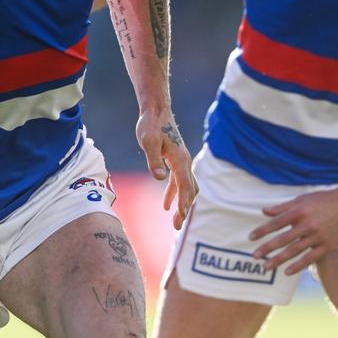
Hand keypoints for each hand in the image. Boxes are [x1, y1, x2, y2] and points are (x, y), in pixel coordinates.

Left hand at [135, 110, 196, 229]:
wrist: (156, 111)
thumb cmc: (151, 125)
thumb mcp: (148, 142)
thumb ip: (153, 160)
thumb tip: (159, 178)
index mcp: (179, 158)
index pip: (184, 184)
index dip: (184, 201)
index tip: (181, 216)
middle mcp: (184, 161)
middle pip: (189, 189)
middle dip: (185, 208)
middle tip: (177, 226)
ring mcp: (181, 161)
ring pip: (186, 187)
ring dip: (182, 204)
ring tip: (176, 221)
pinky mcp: (175, 160)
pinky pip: (178, 181)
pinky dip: (174, 194)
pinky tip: (166, 205)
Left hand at [249, 187, 337, 273]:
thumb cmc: (323, 200)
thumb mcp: (301, 199)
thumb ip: (282, 207)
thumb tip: (263, 211)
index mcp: (299, 212)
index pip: (275, 223)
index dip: (262, 231)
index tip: (251, 237)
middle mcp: (307, 225)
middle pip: (283, 240)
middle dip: (267, 248)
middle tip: (255, 256)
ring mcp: (318, 237)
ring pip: (294, 251)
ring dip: (279, 260)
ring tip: (266, 266)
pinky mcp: (328, 246)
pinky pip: (310, 258)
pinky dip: (298, 266)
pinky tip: (287, 272)